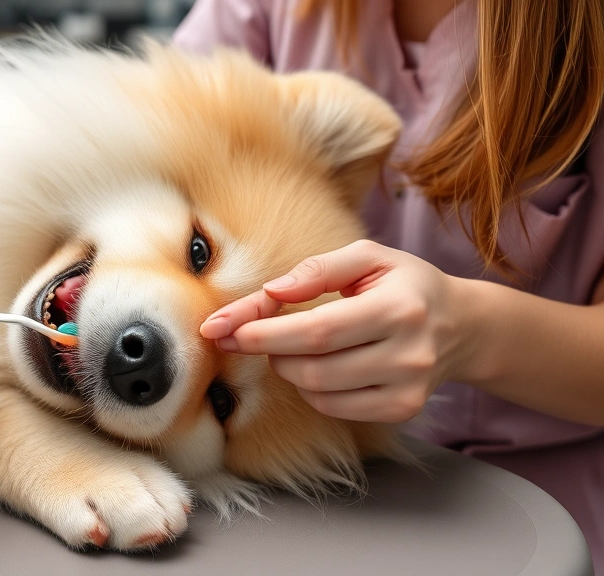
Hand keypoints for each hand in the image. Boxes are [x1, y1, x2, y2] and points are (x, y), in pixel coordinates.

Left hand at [199, 240, 473, 422]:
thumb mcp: (368, 257)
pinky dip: (310, 389)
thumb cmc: (405, 284)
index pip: (317, 331)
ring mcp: (407, 388)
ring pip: (318, 392)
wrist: (462, 326)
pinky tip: (317, 366)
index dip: (264, 333)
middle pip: (312, 367)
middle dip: (267, 352)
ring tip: (289, 345)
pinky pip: (333, 408)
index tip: (224, 329)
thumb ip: (317, 269)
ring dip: (286, 369)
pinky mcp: (402, 410)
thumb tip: (271, 291)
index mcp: (399, 308)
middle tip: (249, 334)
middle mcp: (409, 353)